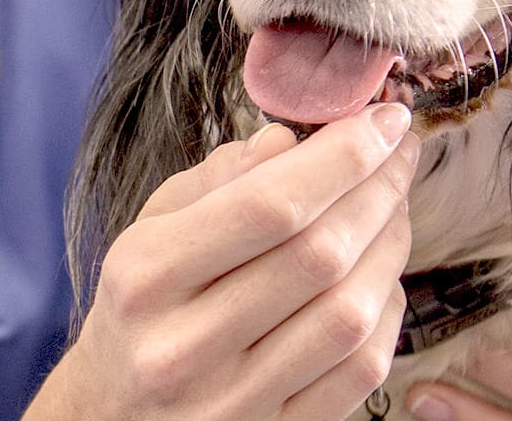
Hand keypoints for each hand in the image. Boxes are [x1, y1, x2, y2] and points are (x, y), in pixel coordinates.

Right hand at [30, 106, 424, 420]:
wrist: (111, 415)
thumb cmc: (139, 311)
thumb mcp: (148, 232)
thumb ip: (216, 182)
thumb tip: (292, 142)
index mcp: (148, 276)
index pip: (269, 205)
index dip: (342, 156)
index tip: (383, 120)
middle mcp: (185, 344)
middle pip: (318, 255)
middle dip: (378, 191)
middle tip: (400, 153)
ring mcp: (232, 400)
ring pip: (347, 314)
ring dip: (390, 248)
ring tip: (395, 208)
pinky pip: (359, 371)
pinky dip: (386, 313)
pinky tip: (382, 276)